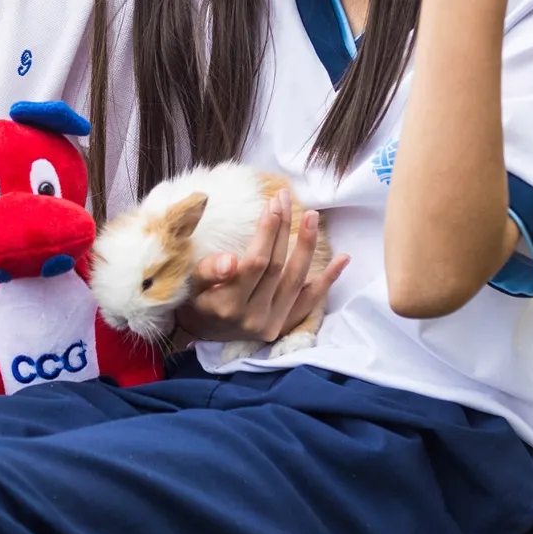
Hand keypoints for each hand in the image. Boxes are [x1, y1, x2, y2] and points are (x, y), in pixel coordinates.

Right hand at [176, 185, 348, 344]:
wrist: (199, 334)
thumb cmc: (193, 301)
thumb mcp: (190, 284)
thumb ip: (208, 272)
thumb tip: (229, 260)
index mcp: (228, 305)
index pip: (255, 262)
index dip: (266, 232)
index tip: (271, 204)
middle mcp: (254, 318)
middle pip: (277, 267)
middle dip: (283, 228)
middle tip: (285, 198)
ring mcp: (272, 324)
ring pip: (295, 281)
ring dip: (306, 246)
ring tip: (312, 217)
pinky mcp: (283, 326)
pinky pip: (309, 302)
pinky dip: (327, 281)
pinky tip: (342, 259)